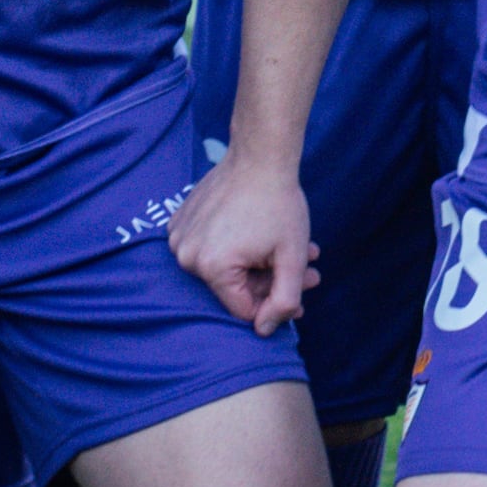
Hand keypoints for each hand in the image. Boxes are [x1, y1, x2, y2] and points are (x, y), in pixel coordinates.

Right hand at [171, 156, 319, 332]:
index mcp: (212, 268)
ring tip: (289, 248)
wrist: (260, 155)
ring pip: (225, 268)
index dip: (275, 302)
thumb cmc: (279, 204)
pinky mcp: (180, 222)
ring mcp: (178, 237)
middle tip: (307, 268)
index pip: (244, 308)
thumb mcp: (292, 257)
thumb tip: (264, 331)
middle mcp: (186, 256)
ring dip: (258, 264)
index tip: (299, 286)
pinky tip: (261, 234)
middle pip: (234, 287)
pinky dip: (236, 246)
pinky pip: (210, 248)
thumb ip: (284, 301)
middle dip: (273, 280)